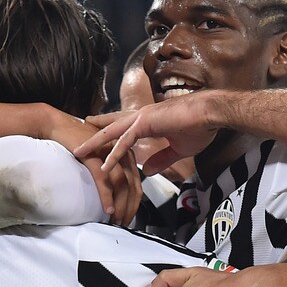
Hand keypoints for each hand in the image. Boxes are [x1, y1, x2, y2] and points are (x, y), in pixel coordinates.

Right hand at [71, 114, 142, 225]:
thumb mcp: (100, 157)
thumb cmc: (78, 143)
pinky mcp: (95, 155)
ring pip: (122, 186)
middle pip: (133, 187)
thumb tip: (113, 195)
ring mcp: (110, 154)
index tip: (128, 219)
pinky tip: (107, 209)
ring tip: (116, 221)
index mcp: (126, 155)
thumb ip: (110, 172)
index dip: (134, 205)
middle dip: (129, 209)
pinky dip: (107, 197)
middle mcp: (122, 153)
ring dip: (120, 207)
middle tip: (123, 225)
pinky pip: (104, 180)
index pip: (137, 185)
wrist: (59, 126)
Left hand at [78, 94, 218, 177]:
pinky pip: (125, 142)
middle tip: (76, 141)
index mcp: (149, 120)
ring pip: (111, 133)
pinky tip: (104, 166)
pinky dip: (114, 154)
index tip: (94, 134)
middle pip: (110, 126)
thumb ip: (161, 159)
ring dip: (94, 143)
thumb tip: (146, 171)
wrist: (211, 114)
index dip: (108, 130)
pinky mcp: (146, 123)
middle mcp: (141, 116)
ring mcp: (142, 118)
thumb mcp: (177, 149)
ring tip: (78, 153)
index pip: (122, 125)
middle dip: (92, 134)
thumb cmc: (200, 127)